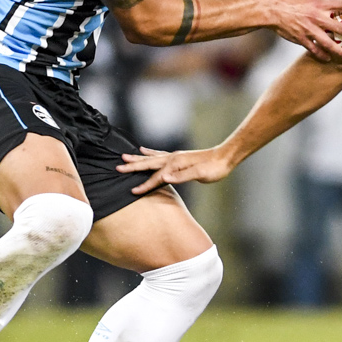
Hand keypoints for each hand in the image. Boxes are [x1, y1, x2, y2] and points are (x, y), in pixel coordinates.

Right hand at [119, 145, 234, 193]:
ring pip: (151, 158)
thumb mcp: (200, 174)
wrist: (224, 157)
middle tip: (117, 167)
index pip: (157, 177)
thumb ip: (182, 176)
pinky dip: (149, 153)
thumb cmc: (214, 168)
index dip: (145, 185)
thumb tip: (164, 177)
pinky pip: (159, 155)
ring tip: (124, 156)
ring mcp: (175, 156)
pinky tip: (144, 150)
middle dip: (133, 166)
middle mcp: (173, 158)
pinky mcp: (178, 157)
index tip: (132, 191)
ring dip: (137, 158)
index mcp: (176, 164)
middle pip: (148, 164)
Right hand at [269, 0, 341, 61]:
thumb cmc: (291, 2)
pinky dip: (321, 55)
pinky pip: (314, 49)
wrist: (272, 11)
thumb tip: (336, 10)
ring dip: (339, 50)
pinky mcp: (301, 39)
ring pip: (328, 42)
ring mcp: (309, 30)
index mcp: (320, 5)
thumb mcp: (309, 0)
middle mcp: (317, 17)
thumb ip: (323, 7)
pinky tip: (328, 59)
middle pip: (339, 27)